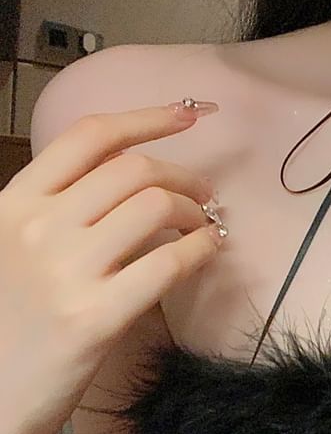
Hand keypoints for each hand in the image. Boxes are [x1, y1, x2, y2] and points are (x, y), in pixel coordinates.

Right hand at [0, 101, 223, 433]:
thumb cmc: (8, 319)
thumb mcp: (10, 246)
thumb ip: (55, 207)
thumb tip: (129, 174)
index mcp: (13, 203)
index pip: (89, 137)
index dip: (148, 118)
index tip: (189, 114)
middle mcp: (36, 227)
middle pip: (134, 170)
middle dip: (184, 176)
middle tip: (206, 197)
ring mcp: (64, 271)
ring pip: (156, 207)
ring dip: (195, 212)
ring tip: (204, 229)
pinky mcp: (94, 317)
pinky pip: (169, 263)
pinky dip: (202, 248)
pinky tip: (209, 251)